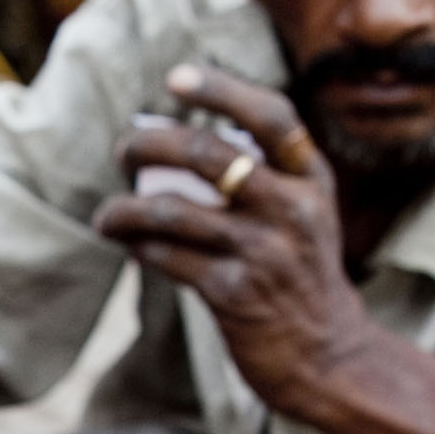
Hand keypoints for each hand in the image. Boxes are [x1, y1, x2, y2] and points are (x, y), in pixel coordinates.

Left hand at [92, 64, 380, 415]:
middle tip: (123, 151)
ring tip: (107, 215)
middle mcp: (294, 209)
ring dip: (124, 208)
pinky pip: (165, 256)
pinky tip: (129, 245)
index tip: (176, 78)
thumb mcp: (303, 214)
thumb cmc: (300, 273)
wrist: (327, 355)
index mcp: (312, 178)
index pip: (272, 116)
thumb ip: (259, 176)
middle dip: (149, 145)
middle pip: (208, 154)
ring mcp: (264, 252)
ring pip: (172, 210)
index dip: (222, 89)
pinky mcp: (233, 294)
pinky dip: (138, 246)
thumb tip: (165, 146)